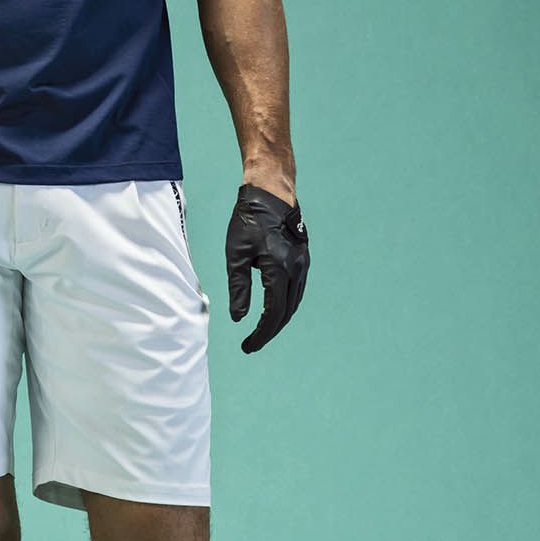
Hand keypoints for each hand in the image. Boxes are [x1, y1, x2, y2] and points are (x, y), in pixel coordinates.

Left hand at [226, 184, 308, 352]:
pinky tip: (273, 310)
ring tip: (261, 331)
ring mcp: (303, 264)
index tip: (248, 346)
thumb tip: (239, 318)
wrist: (270, 194)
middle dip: (269, 331)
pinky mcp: (303, 259)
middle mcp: (296, 270)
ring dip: (279, 319)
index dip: (261, 334)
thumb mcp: (236, 255)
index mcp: (279, 270)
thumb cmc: (248, 222)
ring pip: (293, 302)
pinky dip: (285, 305)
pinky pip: (297, 290)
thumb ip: (238, 288)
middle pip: (286, 312)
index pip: (273, 313)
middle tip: (251, 344)